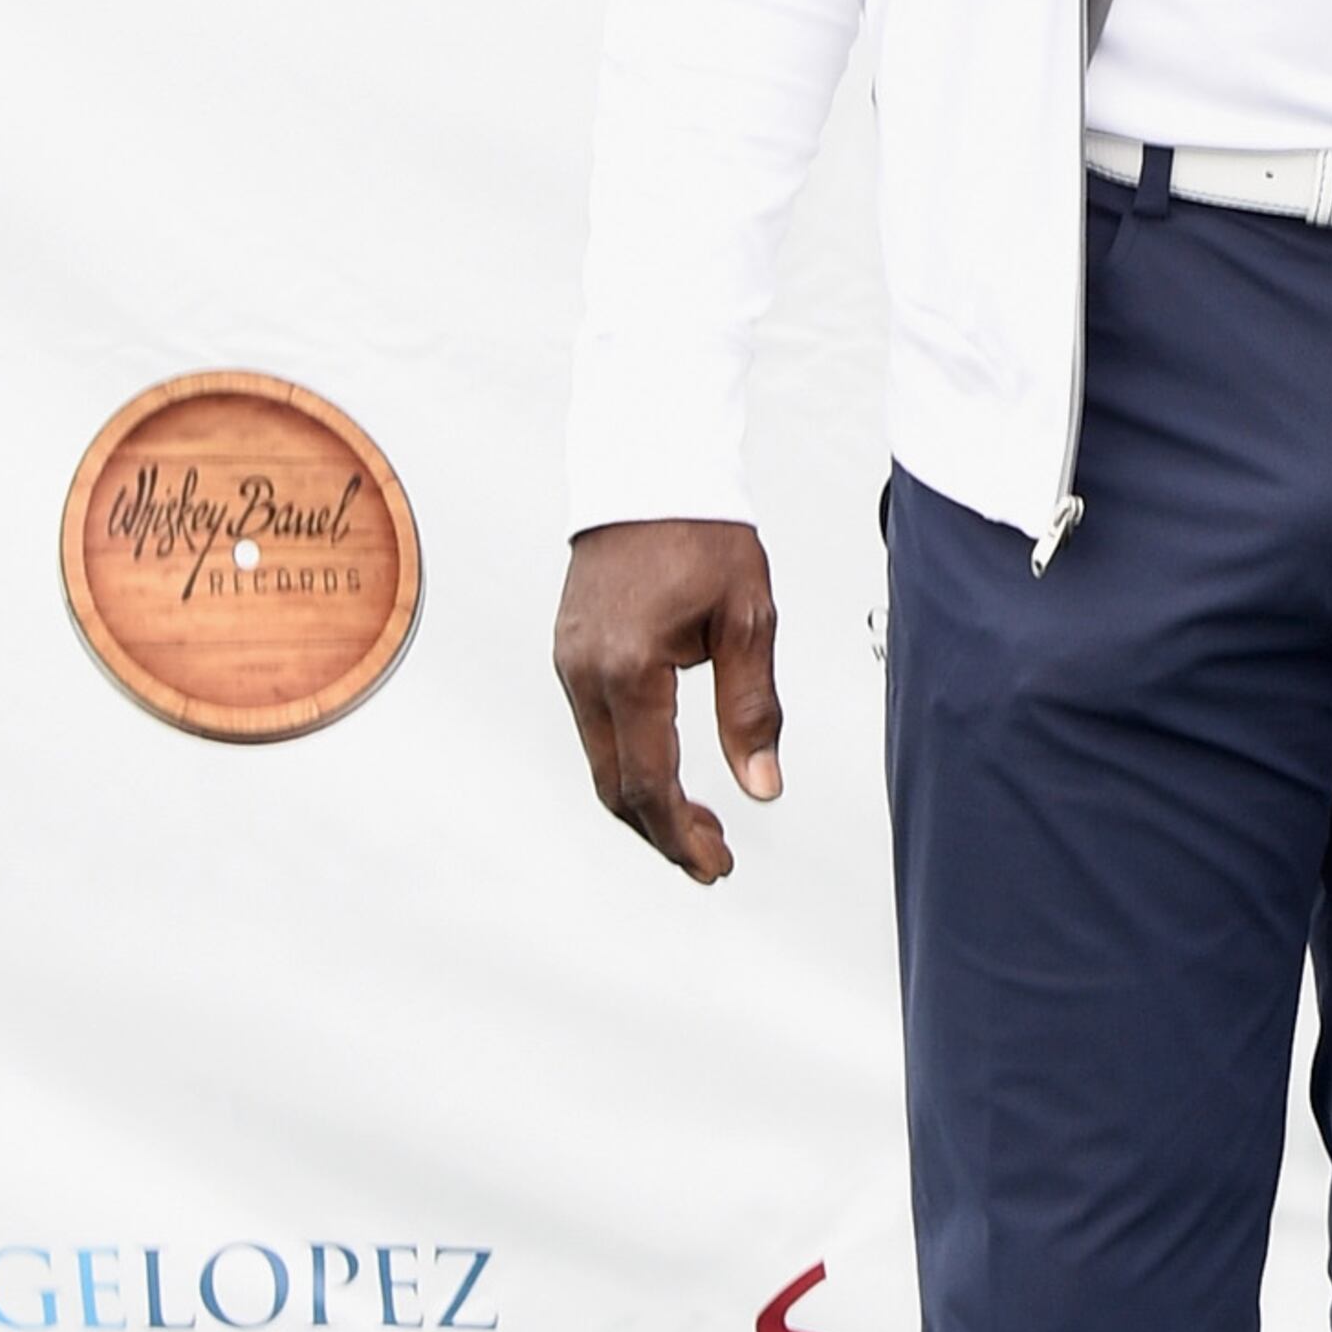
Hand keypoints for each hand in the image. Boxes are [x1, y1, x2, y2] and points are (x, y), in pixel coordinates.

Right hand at [553, 518, 781, 885]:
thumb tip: (762, 787)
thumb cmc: (703, 532)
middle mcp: (585, 673)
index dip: (681, 836)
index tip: (715, 863)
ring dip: (645, 802)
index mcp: (630, 669)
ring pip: (600, 762)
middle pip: (615, 788)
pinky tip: (666, 770)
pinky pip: (595, 729)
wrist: (649, 468)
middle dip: (662, 833)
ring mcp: (569, 663)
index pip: (649, 783)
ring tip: (696, 824)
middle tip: (711, 858)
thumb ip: (752, 709)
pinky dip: (628, 763)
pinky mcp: (569, 652)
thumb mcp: (748, 619)